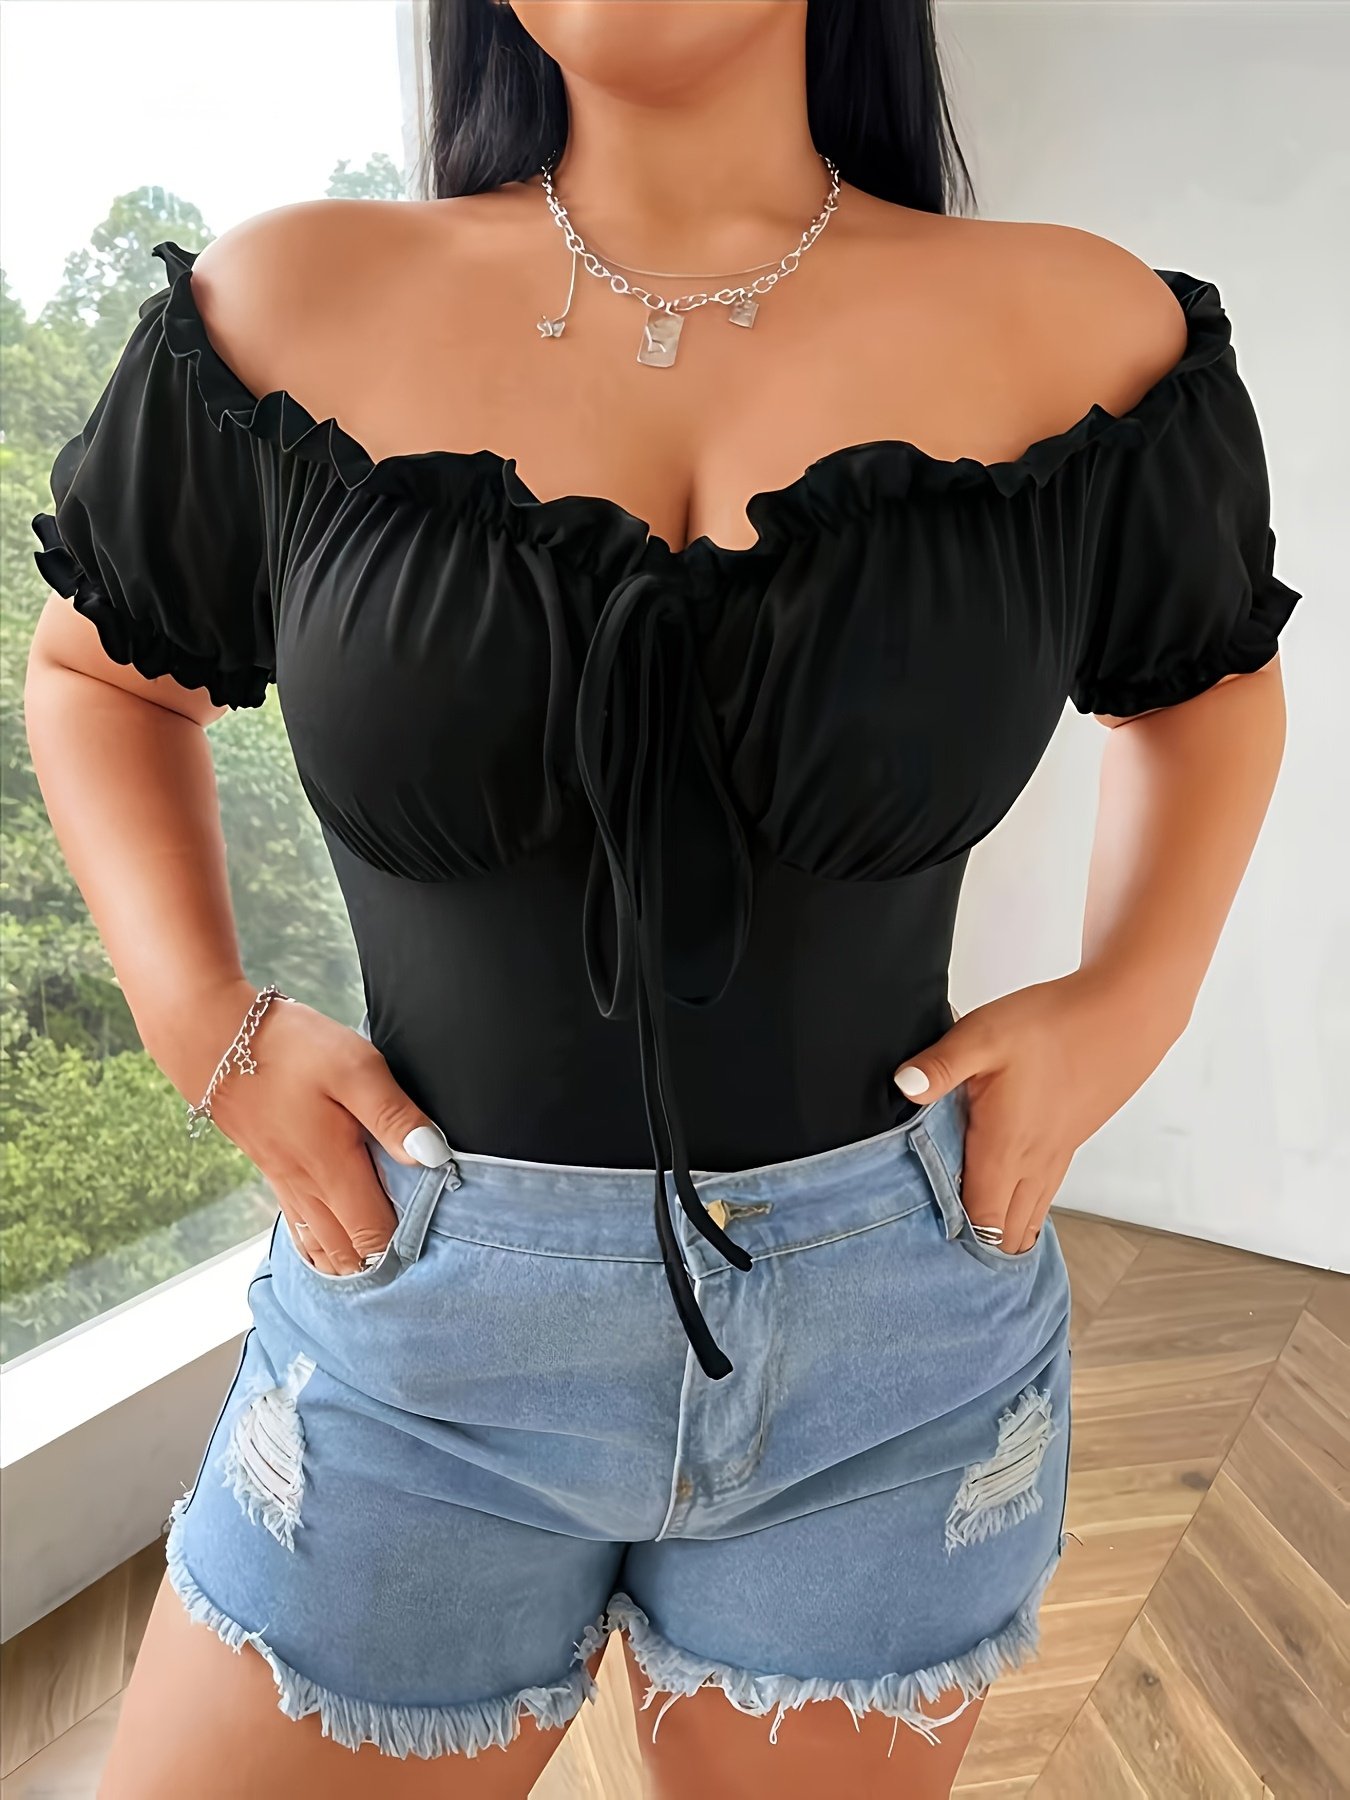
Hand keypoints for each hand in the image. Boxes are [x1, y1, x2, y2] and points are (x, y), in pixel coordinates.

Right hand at [144, 977, 454, 1274]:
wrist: (210, 1039)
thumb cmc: (288, 1048)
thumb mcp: (355, 1068)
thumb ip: (395, 1116)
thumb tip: (434, 1157)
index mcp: (333, 1169)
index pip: (374, 1236)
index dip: (405, 1249)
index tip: (436, 1249)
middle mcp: (307, 1187)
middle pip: (346, 1254)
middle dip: (379, 1267)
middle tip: (416, 1267)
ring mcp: (284, 1181)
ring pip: (319, 1246)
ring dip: (349, 1261)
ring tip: (381, 1266)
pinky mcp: (271, 1168)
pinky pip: (299, 1226)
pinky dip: (321, 1244)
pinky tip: (333, 1244)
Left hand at [892, 972, 1184, 1252]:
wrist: (1123, 1016)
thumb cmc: (1053, 1024)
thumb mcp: (983, 1035)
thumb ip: (940, 1066)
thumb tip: (902, 1086)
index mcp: (1005, 1148)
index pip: (979, 1221)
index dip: (951, 1239)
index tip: (921, 1243)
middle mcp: (1032, 1164)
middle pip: (1004, 1233)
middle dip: (974, 1247)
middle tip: (937, 1248)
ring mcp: (1054, 1158)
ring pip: (1027, 1219)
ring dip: (1000, 1232)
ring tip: (967, 1238)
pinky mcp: (1067, 1144)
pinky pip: (1042, 1196)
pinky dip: (1021, 1211)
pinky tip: (1004, 1201)